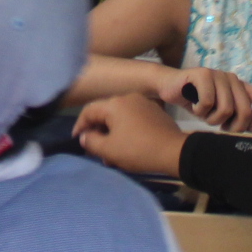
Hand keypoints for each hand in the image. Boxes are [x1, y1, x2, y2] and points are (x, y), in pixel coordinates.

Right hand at [75, 94, 191, 177]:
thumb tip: (85, 136)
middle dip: (98, 132)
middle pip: (105, 113)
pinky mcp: (156, 112)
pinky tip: (128, 146)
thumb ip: (91, 141)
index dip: (80, 126)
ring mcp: (144, 103)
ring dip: (113, 133)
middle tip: (95, 149)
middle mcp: (128, 98)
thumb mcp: (109, 150)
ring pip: (120, 117)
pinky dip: (127, 130)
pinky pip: (134, 119)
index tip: (77, 140)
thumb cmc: (137, 150)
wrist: (174, 151)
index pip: (89, 111)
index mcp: (114, 104)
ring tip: (112, 153)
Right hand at [156, 64, 251, 132]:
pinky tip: (194, 107)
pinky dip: (200, 111)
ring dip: (213, 120)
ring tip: (205, 116)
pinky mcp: (202, 74)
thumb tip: (250, 133)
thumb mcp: (220, 111)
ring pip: (226, 109)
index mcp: (241, 86)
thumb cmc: (198, 102)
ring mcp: (218, 75)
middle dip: (233, 127)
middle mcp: (233, 79)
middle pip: (245, 111)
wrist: (170, 86)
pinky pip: (208, 102)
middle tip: (221, 128)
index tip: (248, 130)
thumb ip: (236, 117)